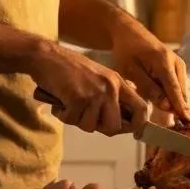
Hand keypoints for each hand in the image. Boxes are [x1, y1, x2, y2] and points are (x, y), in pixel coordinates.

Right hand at [32, 42, 149, 135]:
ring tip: (70, 103)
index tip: (132, 132)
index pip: (142, 108)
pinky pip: (73, 121)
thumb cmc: (70, 68)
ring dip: (77, 119)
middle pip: (114, 126)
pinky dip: (64, 115)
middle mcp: (110, 88)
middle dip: (98, 127)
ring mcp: (95, 93)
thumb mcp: (100, 76)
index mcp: (118, 82)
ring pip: (91, 126)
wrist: (47, 56)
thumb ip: (113, 92)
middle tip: (84, 115)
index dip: (139, 125)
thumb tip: (126, 114)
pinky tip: (61, 101)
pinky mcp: (78, 98)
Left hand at [111, 30, 189, 121]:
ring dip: (174, 102)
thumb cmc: (127, 52)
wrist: (131, 33)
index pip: (174, 89)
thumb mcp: (131, 71)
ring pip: (180, 89)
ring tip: (169, 117)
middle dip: (178, 108)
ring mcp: (179, 63)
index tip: (187, 120)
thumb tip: (166, 106)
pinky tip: (165, 103)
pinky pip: (178, 85)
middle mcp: (176, 62)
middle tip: (176, 124)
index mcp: (164, 62)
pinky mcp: (178, 66)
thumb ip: (149, 88)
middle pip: (180, 91)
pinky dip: (173, 95)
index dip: (180, 106)